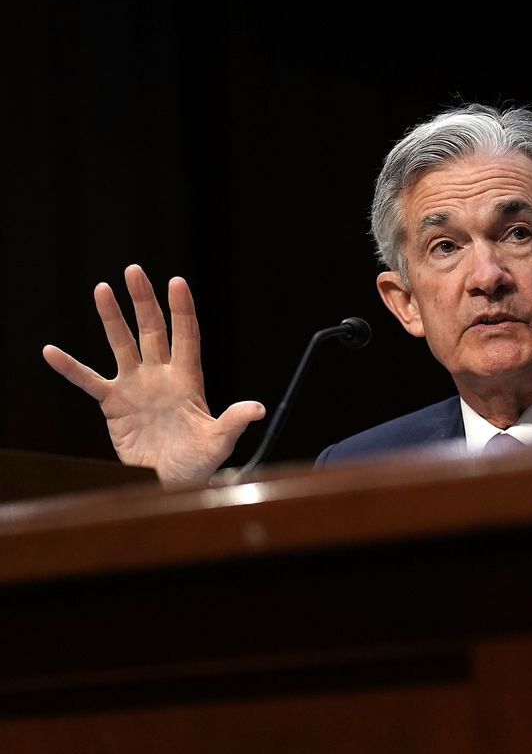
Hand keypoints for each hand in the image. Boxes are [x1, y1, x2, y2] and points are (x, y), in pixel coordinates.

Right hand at [42, 264, 264, 485]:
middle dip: (144, 301)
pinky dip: (70, 368)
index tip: (178, 281)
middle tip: (134, 271)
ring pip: (122, 344)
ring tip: (102, 289)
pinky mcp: (113, 404)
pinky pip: (88, 381)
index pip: (187, 336)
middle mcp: (161, 376)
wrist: (170, 482)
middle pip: (152, 330)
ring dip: (112, 318)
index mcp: (188, 379)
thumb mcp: (219, 441)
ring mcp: (136, 386)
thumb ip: (234, 422)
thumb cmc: (198, 462)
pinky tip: (51, 351)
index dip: (182, 310)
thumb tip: (259, 409)